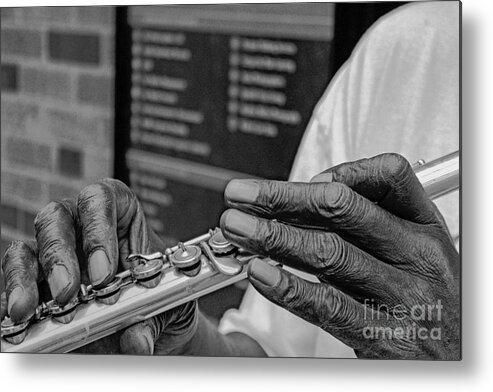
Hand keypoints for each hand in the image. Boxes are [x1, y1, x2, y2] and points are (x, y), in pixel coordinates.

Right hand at [1, 179, 197, 354]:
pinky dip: (14, 298)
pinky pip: (16, 282)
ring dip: (26, 277)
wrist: (154, 323)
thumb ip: (153, 320)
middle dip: (59, 255)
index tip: (104, 272)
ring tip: (27, 310)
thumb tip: (136, 342)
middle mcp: (84, 229)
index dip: (99, 228)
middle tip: (68, 293)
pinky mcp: (40, 284)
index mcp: (122, 216)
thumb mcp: (169, 305)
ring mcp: (59, 255)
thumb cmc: (163, 298)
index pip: (102, 198)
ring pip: (29, 248)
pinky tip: (16, 320)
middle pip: (58, 218)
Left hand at [220, 153, 459, 358]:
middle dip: (282, 197)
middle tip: (242, 195)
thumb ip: (371, 219)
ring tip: (238, 227)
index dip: (340, 171)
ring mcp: (401, 296)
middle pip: (341, 209)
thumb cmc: (430, 297)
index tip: (306, 180)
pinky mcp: (382, 336)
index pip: (387, 176)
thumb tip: (312, 194)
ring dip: (274, 236)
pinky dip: (288, 287)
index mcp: (423, 226)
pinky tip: (259, 273)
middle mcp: (415, 256)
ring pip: (328, 253)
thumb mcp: (416, 248)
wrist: (460, 359)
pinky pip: (328, 306)